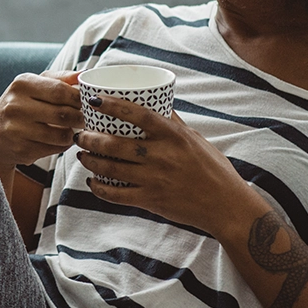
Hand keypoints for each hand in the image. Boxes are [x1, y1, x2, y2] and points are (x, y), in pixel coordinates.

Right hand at [0, 70, 82, 173]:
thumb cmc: (17, 108)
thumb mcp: (32, 87)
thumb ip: (59, 79)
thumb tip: (84, 75)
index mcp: (21, 84)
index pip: (61, 90)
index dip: (79, 98)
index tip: (86, 103)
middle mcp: (15, 105)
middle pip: (64, 113)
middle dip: (80, 118)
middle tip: (84, 119)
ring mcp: (17, 129)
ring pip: (62, 134)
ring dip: (72, 133)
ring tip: (71, 129)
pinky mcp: (21, 149)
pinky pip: (55, 148)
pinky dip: (62, 145)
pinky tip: (56, 140)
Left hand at [74, 95, 248, 235]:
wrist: (227, 207)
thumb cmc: (213, 169)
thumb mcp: (196, 140)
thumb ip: (173, 124)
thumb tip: (156, 102)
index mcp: (175, 136)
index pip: (139, 115)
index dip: (113, 106)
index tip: (94, 100)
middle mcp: (163, 156)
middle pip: (115, 144)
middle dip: (90, 138)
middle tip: (81, 134)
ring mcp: (155, 179)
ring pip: (110, 168)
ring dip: (90, 161)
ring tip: (82, 154)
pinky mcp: (151, 200)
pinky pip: (116, 194)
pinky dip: (99, 188)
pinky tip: (92, 182)